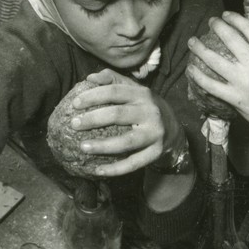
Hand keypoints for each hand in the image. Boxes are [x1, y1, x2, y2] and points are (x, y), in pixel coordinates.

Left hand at [68, 68, 183, 176]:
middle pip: (118, 115)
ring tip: (82, 147)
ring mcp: (154, 134)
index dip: (94, 96)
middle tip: (73, 124)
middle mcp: (150, 112)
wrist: (174, 130)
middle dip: (93, 119)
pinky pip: (133, 163)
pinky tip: (96, 170)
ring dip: (102, 146)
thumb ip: (114, 80)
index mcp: (143, 94)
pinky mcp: (155, 153)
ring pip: (126, 142)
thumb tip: (90, 78)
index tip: (75, 103)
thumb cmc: (146, 108)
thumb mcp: (136, 90)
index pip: (115, 91)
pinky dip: (114, 169)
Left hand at [187, 8, 248, 142]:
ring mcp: (243, 81)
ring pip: (215, 61)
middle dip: (217, 26)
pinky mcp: (234, 97)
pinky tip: (190, 68)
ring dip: (200, 48)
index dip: (234, 18)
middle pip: (230, 39)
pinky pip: (211, 85)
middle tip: (210, 21)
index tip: (226, 14)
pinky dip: (198, 76)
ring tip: (192, 41)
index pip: (248, 28)